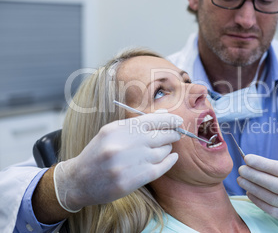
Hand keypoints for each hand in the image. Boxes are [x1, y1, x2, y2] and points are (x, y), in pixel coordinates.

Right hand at [53, 110, 181, 212]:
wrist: (79, 181)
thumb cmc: (98, 153)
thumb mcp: (112, 132)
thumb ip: (137, 123)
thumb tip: (165, 115)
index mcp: (118, 129)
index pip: (153, 120)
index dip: (170, 119)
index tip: (179, 120)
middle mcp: (125, 144)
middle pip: (161, 135)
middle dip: (173, 133)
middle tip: (176, 134)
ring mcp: (130, 163)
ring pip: (163, 151)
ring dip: (167, 148)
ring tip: (165, 147)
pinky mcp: (134, 180)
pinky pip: (161, 168)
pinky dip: (170, 161)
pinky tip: (172, 158)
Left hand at [237, 154, 277, 226]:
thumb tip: (252, 162)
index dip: (262, 163)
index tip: (247, 158)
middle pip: (273, 184)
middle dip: (254, 176)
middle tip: (242, 170)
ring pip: (270, 198)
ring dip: (253, 188)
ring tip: (242, 180)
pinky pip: (271, 210)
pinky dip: (258, 201)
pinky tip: (249, 193)